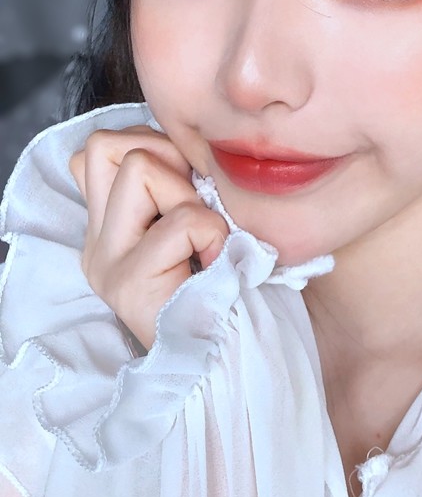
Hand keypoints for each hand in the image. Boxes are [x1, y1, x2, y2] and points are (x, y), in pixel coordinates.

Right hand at [69, 125, 228, 350]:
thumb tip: (190, 141)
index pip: (100, 148)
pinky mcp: (130, 284)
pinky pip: (181, 220)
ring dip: (189, 193)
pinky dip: (214, 232)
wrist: (247, 356)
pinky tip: (219, 265)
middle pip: (103, 144)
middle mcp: (98, 241)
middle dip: (166, 155)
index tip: (193, 184)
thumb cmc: (238, 281)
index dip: (156, 145)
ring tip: (206, 237)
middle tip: (198, 204)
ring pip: (138, 166)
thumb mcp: (201, 217)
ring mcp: (108, 263)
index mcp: (111, 224)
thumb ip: (180, 181)